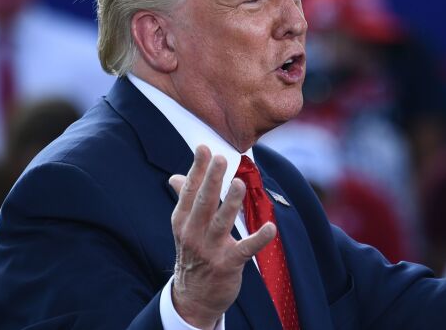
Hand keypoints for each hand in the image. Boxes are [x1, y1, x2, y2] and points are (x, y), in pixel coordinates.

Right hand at [168, 145, 275, 328]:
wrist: (194, 297)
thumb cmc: (193, 254)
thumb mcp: (184, 228)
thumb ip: (184, 200)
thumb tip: (174, 176)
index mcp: (182, 220)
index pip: (190, 190)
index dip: (198, 169)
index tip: (204, 148)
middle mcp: (193, 233)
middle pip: (203, 202)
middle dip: (212, 179)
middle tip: (221, 158)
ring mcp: (210, 249)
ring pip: (221, 222)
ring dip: (230, 203)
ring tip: (239, 184)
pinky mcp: (228, 264)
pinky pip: (246, 249)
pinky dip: (259, 238)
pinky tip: (271, 228)